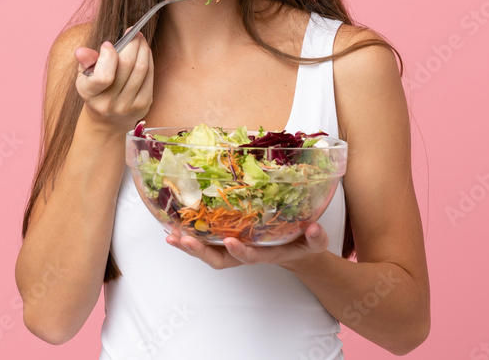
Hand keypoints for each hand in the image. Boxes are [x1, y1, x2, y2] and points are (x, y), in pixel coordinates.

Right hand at [74, 32, 152, 130]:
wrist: (107, 120)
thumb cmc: (96, 91)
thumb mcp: (85, 77)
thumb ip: (86, 62)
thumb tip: (81, 51)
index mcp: (91, 95)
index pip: (103, 76)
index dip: (108, 56)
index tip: (108, 44)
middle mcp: (109, 104)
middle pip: (127, 66)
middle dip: (132, 44)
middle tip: (133, 32)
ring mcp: (128, 106)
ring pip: (141, 69)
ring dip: (143, 49)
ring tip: (140, 38)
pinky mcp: (143, 106)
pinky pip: (149, 76)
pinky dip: (149, 60)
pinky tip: (145, 51)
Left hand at [163, 222, 328, 269]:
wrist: (296, 250)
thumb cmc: (304, 244)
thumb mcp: (315, 242)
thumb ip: (317, 237)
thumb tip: (314, 228)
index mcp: (266, 253)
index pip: (251, 256)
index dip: (240, 251)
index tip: (230, 241)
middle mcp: (246, 253)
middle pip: (220, 259)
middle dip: (201, 252)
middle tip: (184, 241)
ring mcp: (235, 249)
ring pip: (209, 253)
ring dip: (190, 246)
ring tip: (171, 237)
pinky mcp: (229, 240)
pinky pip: (207, 242)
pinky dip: (190, 237)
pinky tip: (175, 228)